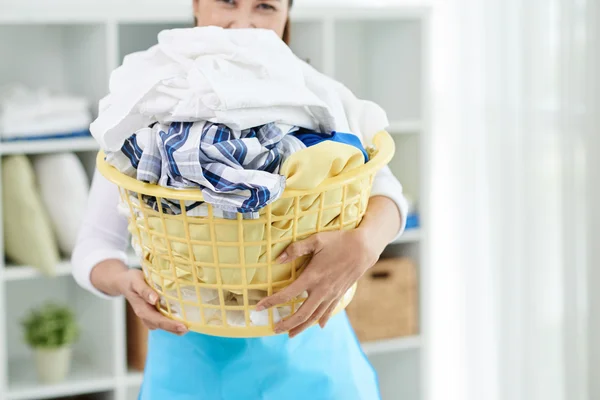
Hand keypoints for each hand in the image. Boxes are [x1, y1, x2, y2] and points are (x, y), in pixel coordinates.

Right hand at [116, 269, 188, 335]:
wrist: (123, 282)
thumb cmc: (131, 281)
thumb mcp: (136, 282)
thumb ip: (144, 291)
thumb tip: (154, 300)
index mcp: (142, 310)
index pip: (158, 320)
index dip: (170, 325)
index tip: (183, 326)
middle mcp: (146, 316)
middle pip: (162, 325)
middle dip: (175, 329)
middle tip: (188, 328)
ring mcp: (149, 316)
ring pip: (163, 325)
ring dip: (174, 327)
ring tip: (188, 326)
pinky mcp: (152, 313)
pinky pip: (163, 319)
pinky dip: (172, 321)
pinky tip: (182, 318)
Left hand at [255, 228, 381, 337]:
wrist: (364, 248)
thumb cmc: (339, 241)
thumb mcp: (316, 240)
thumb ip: (296, 249)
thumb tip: (277, 259)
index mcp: (313, 277)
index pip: (288, 294)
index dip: (271, 302)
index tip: (259, 308)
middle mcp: (322, 290)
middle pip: (301, 313)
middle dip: (286, 323)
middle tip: (273, 329)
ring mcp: (332, 294)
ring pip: (315, 317)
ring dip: (301, 327)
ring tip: (290, 334)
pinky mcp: (340, 294)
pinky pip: (329, 311)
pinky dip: (322, 320)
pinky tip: (318, 326)